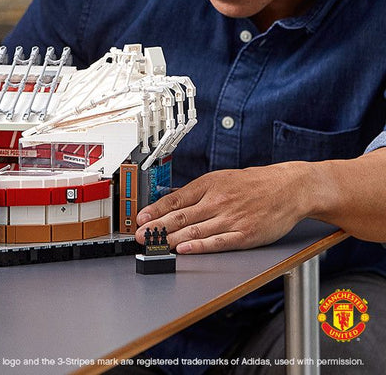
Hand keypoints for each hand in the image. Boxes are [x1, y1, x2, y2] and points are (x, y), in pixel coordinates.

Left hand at [135, 163, 310, 253]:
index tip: (140, 218)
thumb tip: (171, 200)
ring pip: (194, 231)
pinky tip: (184, 250)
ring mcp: (230, 218)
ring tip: (155, 245)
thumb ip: (197, 191)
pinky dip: (199, 247)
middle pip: (180, 217)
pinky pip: (218, 242)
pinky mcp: (244, 234)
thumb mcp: (220, 179)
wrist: (288, 188)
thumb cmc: (253, 184)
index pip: (174, 199)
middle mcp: (216, 201)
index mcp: (208, 185)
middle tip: (140, 236)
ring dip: (171, 239)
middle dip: (157, 228)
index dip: (155, 210)